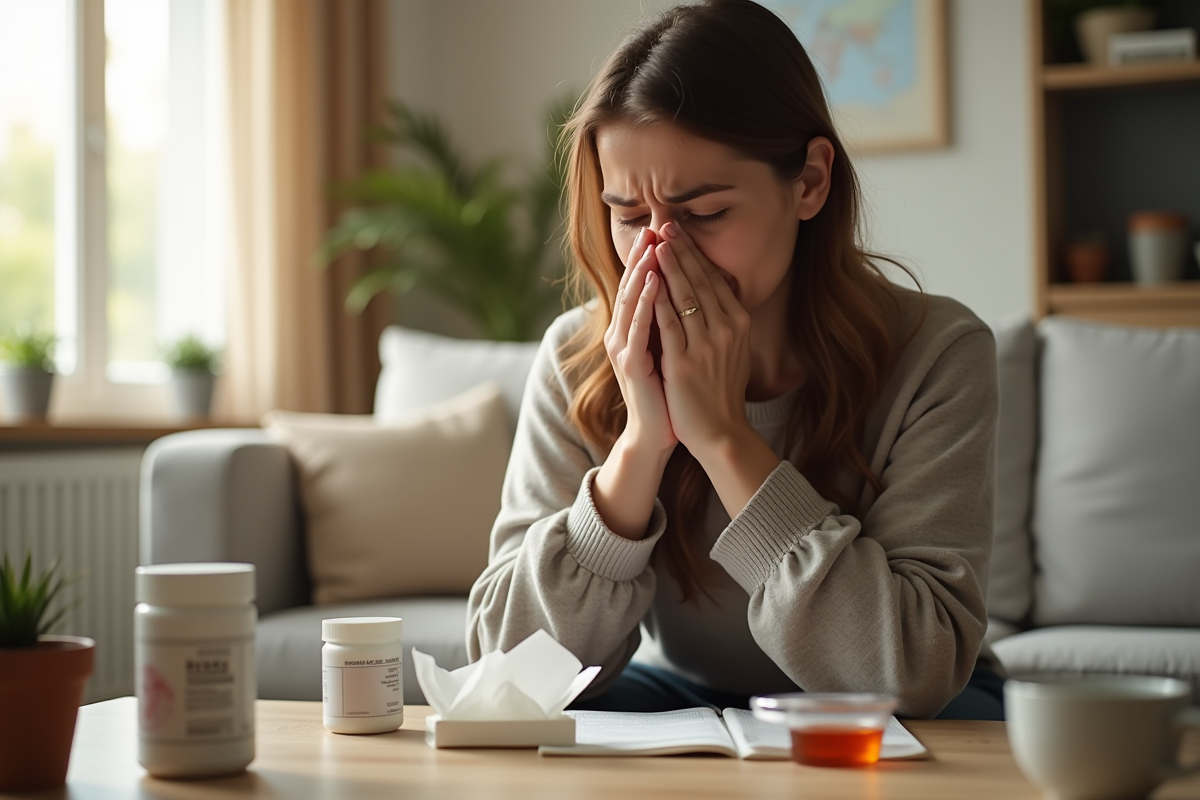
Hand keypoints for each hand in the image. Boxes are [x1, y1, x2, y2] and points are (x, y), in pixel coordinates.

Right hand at [604, 227, 677, 457]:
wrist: (657, 431)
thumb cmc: (668, 392)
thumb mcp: (670, 349)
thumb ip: (672, 321)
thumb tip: (691, 290)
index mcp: (633, 329)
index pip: (642, 283)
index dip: (652, 256)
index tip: (666, 230)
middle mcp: (622, 333)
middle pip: (632, 285)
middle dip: (645, 254)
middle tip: (657, 225)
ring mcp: (623, 347)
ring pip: (632, 299)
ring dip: (642, 268)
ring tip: (654, 242)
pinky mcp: (629, 363)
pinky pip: (638, 325)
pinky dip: (645, 300)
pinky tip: (653, 280)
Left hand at [651, 221, 752, 456]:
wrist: (721, 431)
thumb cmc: (722, 390)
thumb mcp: (733, 348)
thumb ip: (724, 319)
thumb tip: (714, 290)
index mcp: (738, 322)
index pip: (714, 278)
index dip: (695, 253)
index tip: (679, 232)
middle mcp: (726, 329)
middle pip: (700, 280)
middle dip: (681, 250)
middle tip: (665, 224)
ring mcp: (706, 345)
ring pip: (684, 296)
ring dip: (667, 266)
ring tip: (654, 243)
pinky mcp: (684, 362)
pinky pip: (668, 323)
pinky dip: (657, 299)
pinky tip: (647, 281)